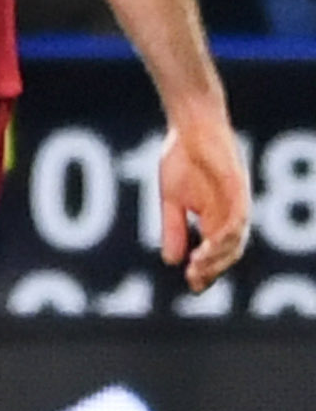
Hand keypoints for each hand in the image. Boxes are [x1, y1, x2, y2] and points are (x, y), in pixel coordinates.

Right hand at [161, 110, 250, 291]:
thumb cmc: (181, 157)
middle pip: (230, 251)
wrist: (190, 125)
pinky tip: (211, 244)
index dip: (207, 271)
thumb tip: (172, 261)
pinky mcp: (238, 187)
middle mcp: (231, 213)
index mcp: (216, 217)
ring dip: (219, 256)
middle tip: (194, 280)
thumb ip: (174, 229)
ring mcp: (236, 200)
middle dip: (213, 269)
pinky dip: (226, 234)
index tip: (192, 286)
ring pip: (236, 238)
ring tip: (198, 266)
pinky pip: (239, 217)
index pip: (217, 252)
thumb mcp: (171, 200)